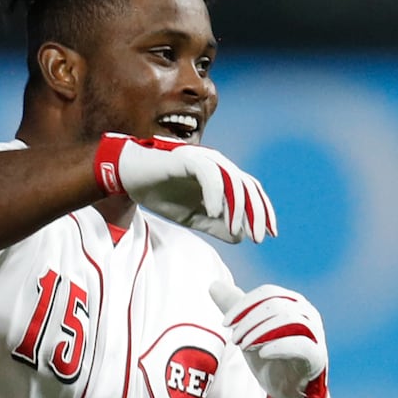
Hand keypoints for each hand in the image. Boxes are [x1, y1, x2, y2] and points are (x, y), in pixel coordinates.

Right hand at [94, 133, 275, 243]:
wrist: (128, 178)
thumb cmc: (160, 194)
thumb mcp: (191, 217)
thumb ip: (215, 225)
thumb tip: (239, 237)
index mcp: (222, 176)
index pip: (251, 192)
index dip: (262, 212)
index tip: (268, 234)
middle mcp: (218, 164)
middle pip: (247, 186)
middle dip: (256, 213)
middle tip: (257, 237)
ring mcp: (204, 159)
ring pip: (233, 180)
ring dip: (237, 207)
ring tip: (235, 229)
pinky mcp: (188, 159)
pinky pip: (209, 175)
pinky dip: (215, 194)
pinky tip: (214, 213)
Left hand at [209, 280, 329, 397]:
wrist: (287, 389)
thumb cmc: (269, 354)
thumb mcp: (248, 329)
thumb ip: (234, 307)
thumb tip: (213, 285)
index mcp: (292, 302)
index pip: (267, 292)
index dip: (243, 306)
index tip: (224, 323)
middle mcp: (307, 313)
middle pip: (276, 304)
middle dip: (249, 321)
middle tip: (233, 339)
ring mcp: (316, 333)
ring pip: (289, 319)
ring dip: (260, 332)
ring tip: (244, 346)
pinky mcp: (317, 355)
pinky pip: (301, 344)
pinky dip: (279, 346)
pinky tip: (262, 354)